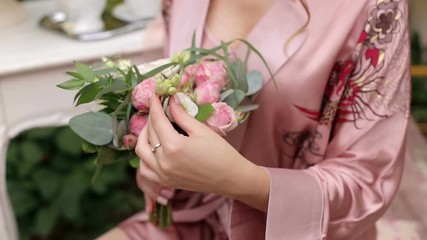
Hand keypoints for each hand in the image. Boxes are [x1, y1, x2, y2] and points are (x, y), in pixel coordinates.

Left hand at [135, 95, 269, 210]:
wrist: (231, 178)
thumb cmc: (221, 153)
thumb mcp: (201, 130)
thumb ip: (182, 116)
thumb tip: (172, 101)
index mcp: (173, 146)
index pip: (157, 120)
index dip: (155, 105)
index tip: (154, 94)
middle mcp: (163, 161)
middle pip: (149, 133)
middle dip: (152, 118)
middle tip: (158, 108)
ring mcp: (162, 174)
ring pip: (141, 151)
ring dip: (143, 137)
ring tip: (153, 127)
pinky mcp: (165, 181)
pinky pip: (145, 169)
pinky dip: (144, 158)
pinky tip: (152, 149)